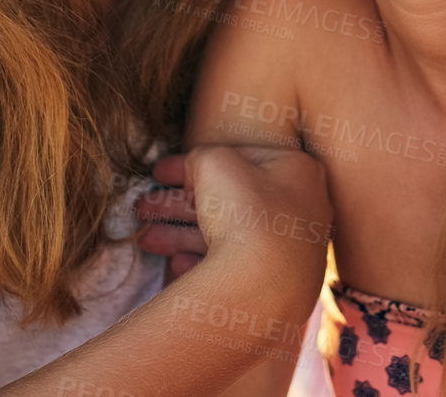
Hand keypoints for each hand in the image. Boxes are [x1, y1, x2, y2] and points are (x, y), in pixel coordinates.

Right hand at [135, 146, 330, 285]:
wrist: (262, 289)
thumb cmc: (245, 214)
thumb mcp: (215, 163)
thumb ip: (201, 157)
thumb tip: (194, 166)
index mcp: (298, 170)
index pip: (236, 158)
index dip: (190, 164)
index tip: (157, 173)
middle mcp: (302, 208)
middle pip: (228, 199)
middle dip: (178, 204)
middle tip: (142, 209)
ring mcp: (293, 249)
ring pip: (227, 234)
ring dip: (181, 234)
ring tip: (146, 240)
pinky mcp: (279, 284)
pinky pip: (236, 268)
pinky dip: (204, 263)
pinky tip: (178, 265)